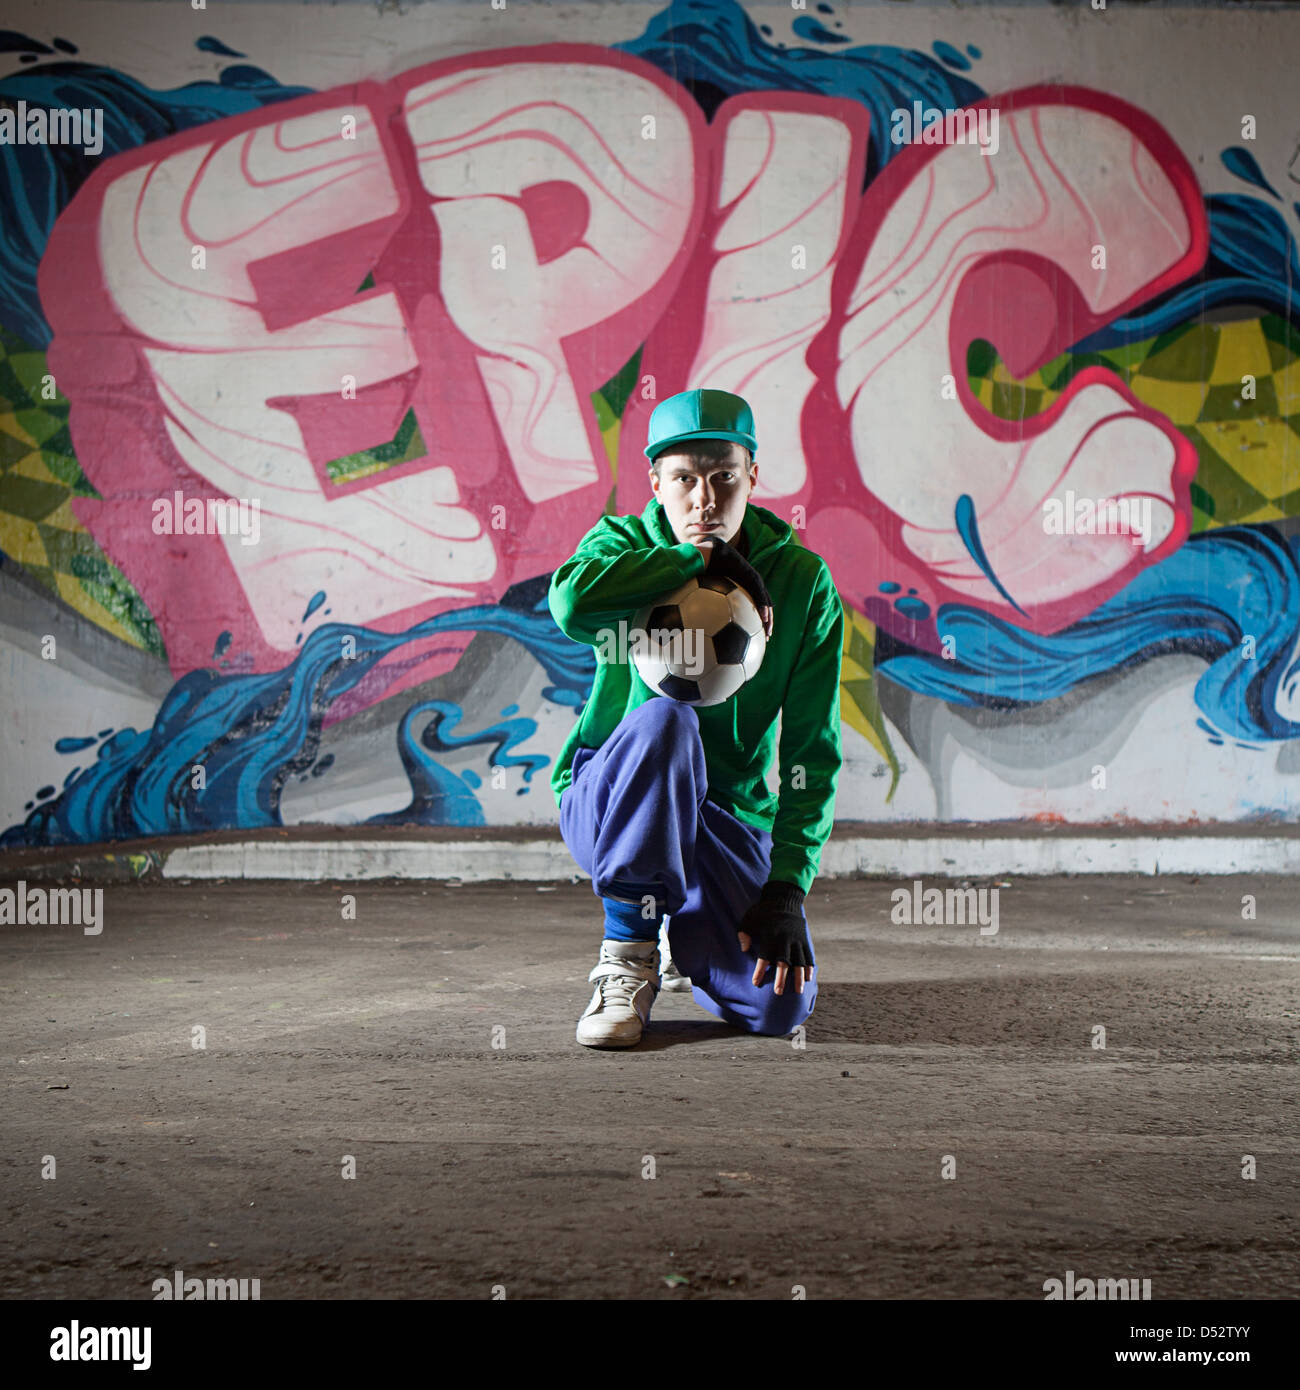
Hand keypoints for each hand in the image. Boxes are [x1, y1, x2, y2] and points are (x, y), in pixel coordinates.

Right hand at [701, 537, 773, 639]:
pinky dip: (762, 604)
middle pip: (761, 603)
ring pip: (764, 599)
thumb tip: (692, 626)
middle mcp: (746, 581)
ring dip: (768, 615)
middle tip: (766, 638)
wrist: (704, 551)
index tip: (756, 635)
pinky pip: (758, 591)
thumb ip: (700, 605)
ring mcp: (750, 576)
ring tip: (768, 631)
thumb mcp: (700, 590)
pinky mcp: (750, 573)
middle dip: (765, 621)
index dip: (755, 619)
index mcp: (737, 585)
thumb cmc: (698, 570)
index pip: (751, 604)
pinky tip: (764, 617)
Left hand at [736, 881, 813, 995]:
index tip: (756, 983)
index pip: (764, 958)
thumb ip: (744, 934)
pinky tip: (808, 978)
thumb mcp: (749, 919)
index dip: (760, 971)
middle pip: (783, 963)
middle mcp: (784, 940)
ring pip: (799, 962)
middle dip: (781, 979)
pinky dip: (809, 968)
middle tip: (778, 992)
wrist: (784, 898)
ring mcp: (796, 940)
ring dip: (798, 978)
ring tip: (798, 991)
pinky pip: (809, 956)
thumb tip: (744, 950)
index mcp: (770, 936)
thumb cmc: (763, 911)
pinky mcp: (804, 940)